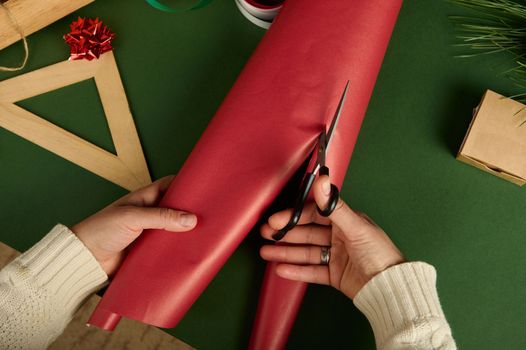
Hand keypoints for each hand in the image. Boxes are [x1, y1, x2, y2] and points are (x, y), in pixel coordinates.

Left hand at [72, 176, 196, 275]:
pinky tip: (189, 253)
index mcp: (145, 198)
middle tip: (211, 215)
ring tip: (206, 236)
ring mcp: (150, 233)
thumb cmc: (101, 230)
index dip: (186, 185)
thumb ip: (161, 217)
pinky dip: (177, 251)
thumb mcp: (132, 217)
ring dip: (186, 234)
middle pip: (177, 209)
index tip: (205, 188)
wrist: (84, 259)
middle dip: (192, 211)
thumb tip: (190, 219)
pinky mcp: (148, 251)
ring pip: (175, 230)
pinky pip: (167, 249)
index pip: (171, 185)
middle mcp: (149, 214)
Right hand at [260, 176, 403, 298]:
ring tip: (266, 252)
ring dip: (285, 252)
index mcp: (345, 221)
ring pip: (306, 252)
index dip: (294, 216)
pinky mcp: (334, 275)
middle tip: (265, 234)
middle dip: (285, 234)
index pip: (314, 215)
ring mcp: (336, 257)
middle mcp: (339, 237)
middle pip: (307, 233)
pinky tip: (281, 269)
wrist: (389, 288)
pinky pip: (312, 271)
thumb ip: (334, 206)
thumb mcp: (355, 227)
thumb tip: (323, 179)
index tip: (276, 220)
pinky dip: (296, 270)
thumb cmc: (378, 253)